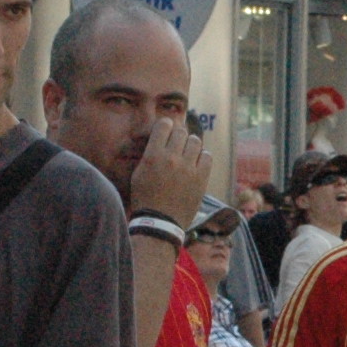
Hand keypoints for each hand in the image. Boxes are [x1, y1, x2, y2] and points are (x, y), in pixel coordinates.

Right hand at [130, 115, 209, 229]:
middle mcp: (172, 158)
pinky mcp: (201, 178)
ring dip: (191, 145)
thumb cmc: (145, 198)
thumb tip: (159, 138)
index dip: (166, 126)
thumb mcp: (138, 173)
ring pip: (196, 141)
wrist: (160, 222)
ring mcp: (188, 168)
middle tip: (177, 144)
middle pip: (181, 131)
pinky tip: (197, 164)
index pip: (164, 125)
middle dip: (179, 135)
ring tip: (187, 154)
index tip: (167, 130)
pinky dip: (203, 157)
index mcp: (153, 155)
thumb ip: (149, 154)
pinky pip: (207, 156)